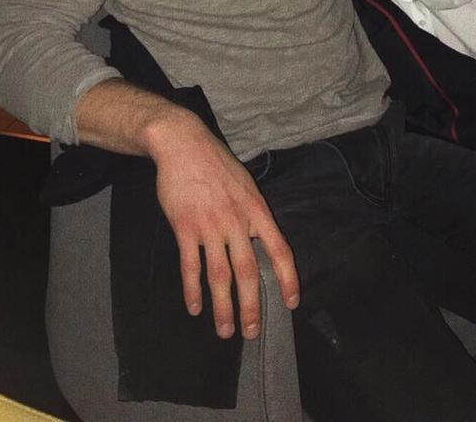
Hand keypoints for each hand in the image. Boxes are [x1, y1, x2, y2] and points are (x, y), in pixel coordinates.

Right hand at [147, 111, 299, 339]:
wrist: (183, 143)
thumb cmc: (216, 164)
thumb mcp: (245, 184)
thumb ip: (252, 214)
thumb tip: (261, 243)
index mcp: (256, 208)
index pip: (279, 248)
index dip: (287, 278)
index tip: (291, 302)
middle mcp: (236, 220)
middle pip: (247, 270)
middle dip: (251, 306)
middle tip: (251, 332)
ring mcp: (209, 225)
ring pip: (219, 275)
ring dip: (223, 307)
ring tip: (225, 331)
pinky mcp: (184, 227)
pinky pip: (190, 265)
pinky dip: (192, 290)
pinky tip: (195, 308)